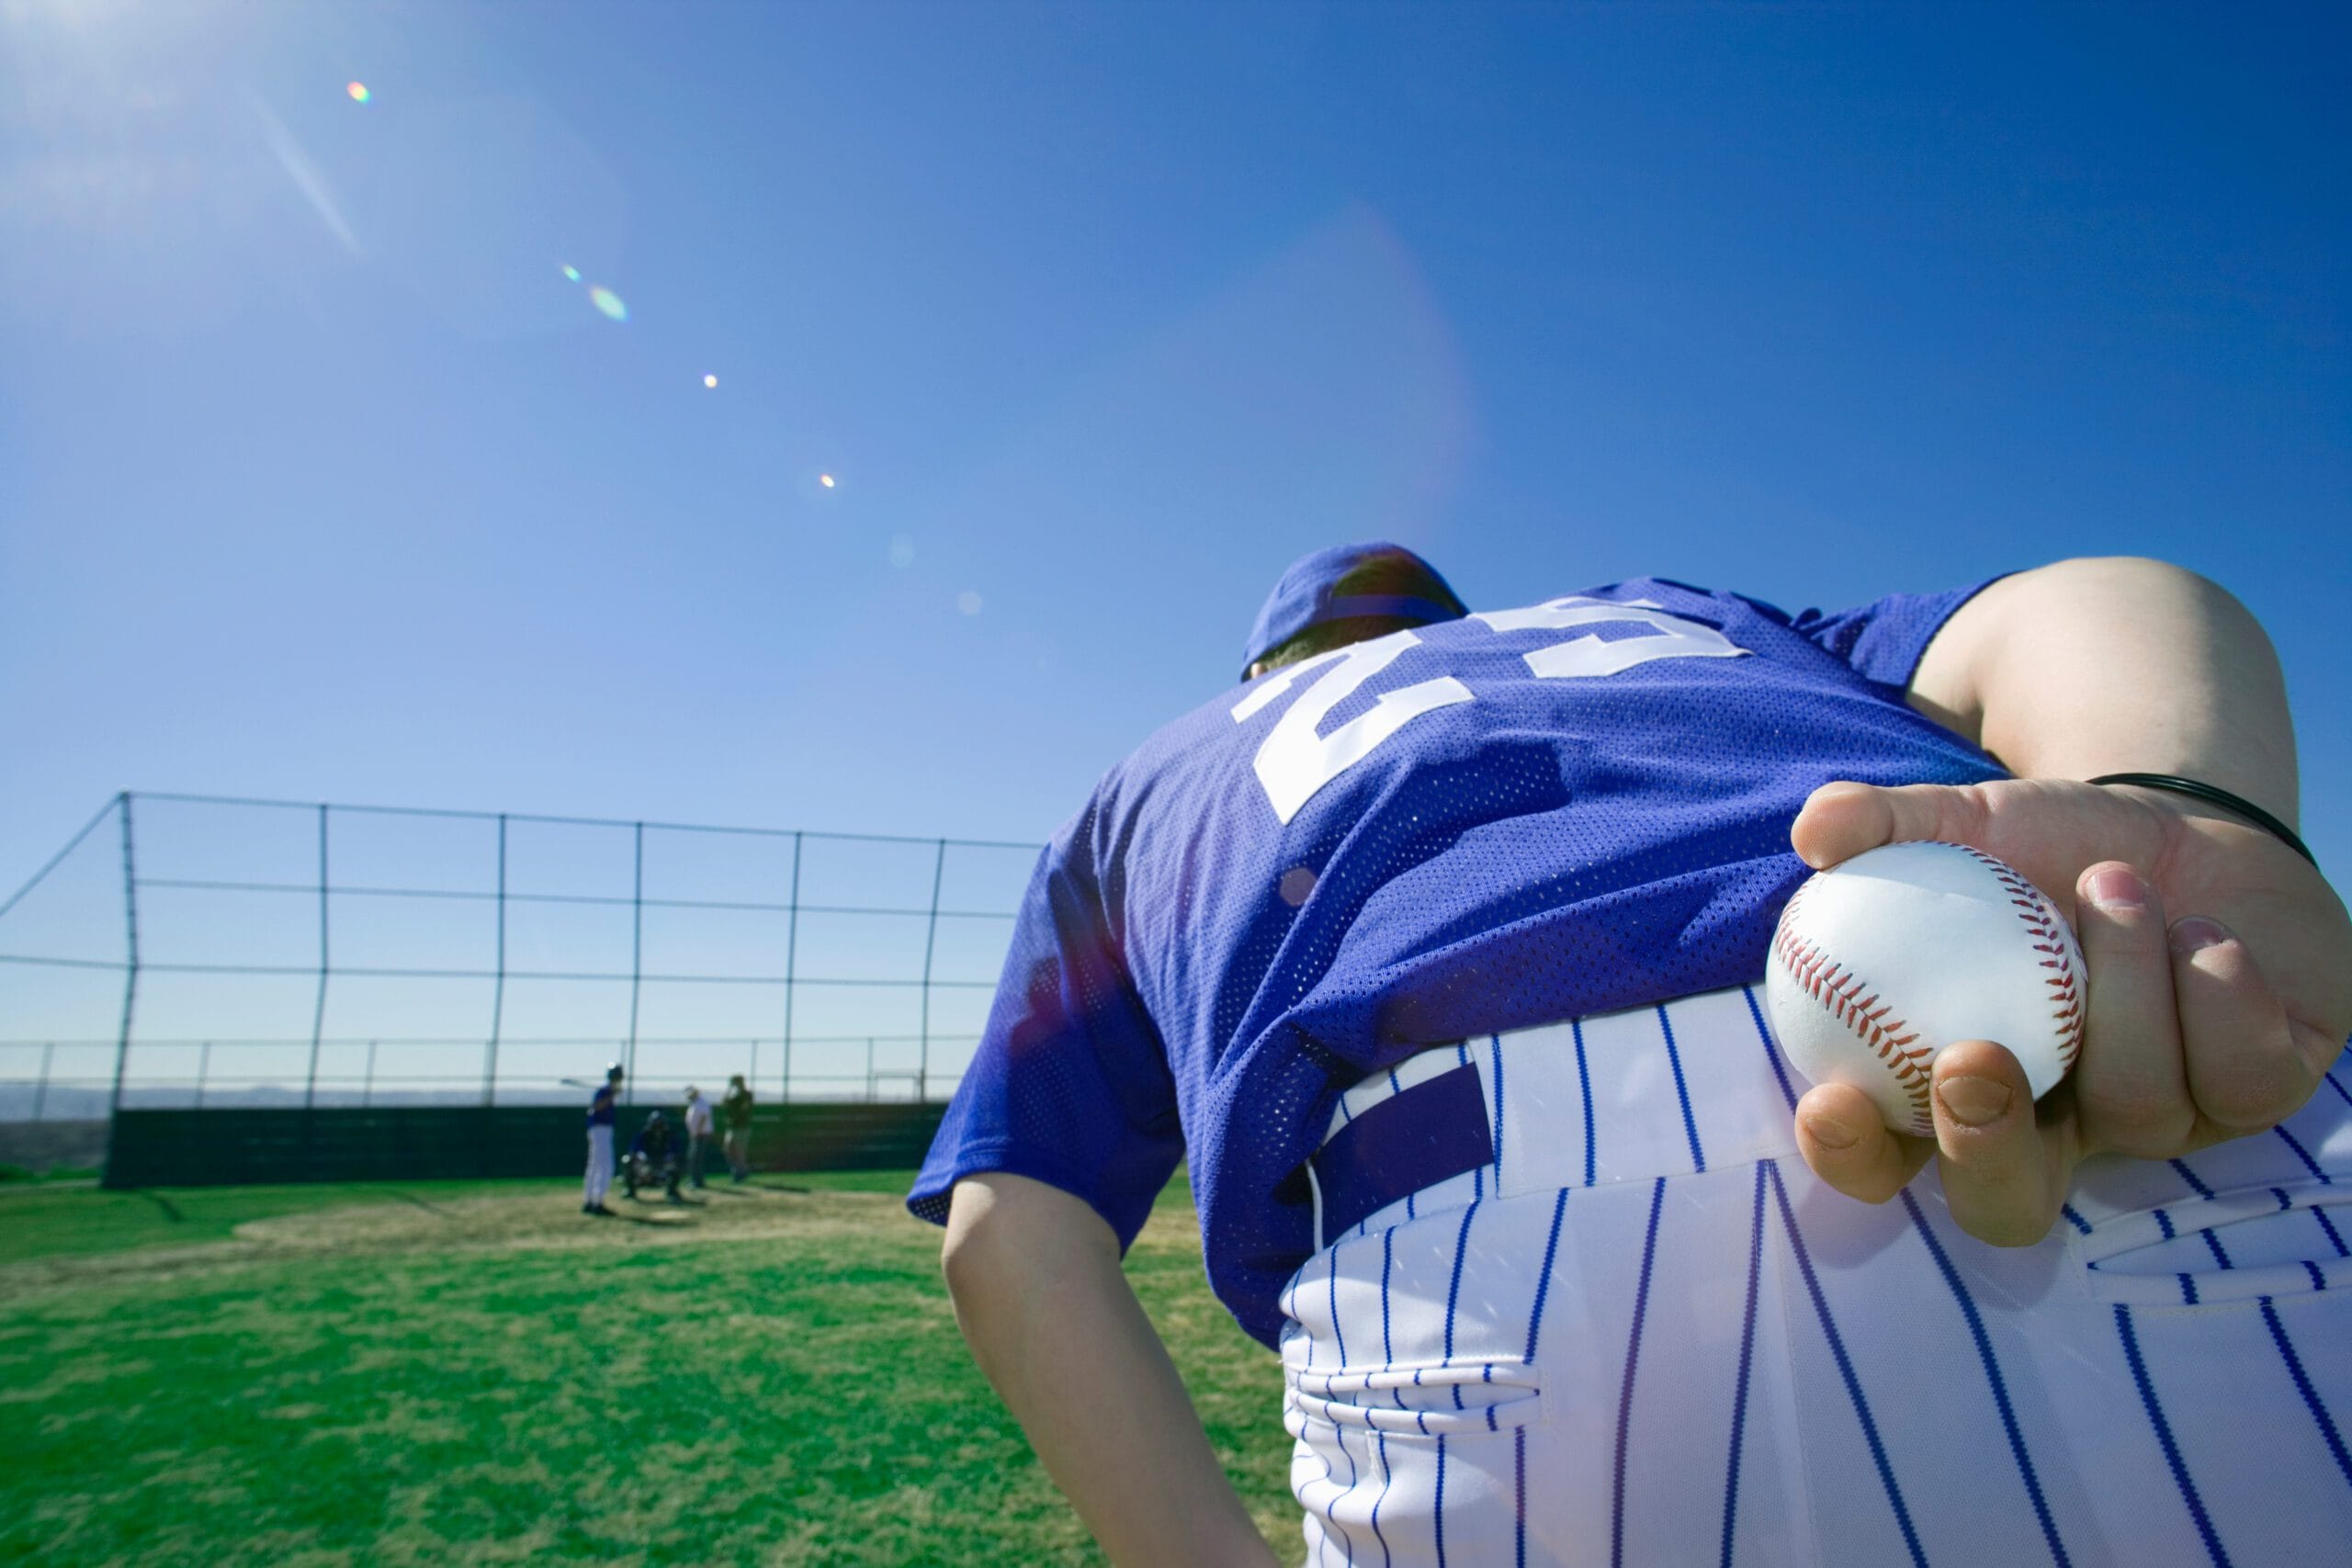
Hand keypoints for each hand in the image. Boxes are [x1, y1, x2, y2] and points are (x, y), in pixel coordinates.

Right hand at [1787, 777, 2351, 1245]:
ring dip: (2125, 988)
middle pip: (2008, 1209)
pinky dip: (2217, 990)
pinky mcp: (2256, 1097)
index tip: (1832, 1099)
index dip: (1852, 1157)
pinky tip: (2202, 928)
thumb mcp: (1960, 824)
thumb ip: (1881, 825)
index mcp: (1954, 1089)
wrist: (2181, 823)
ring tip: (2115, 884)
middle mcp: (2055, 1130)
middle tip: (1971, 1058)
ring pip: (2138, 1111)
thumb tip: (1813, 835)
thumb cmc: (2048, 844)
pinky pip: (2240, 1078)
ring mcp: (2158, 1124)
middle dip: (1984, 1147)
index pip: (1886, 1162)